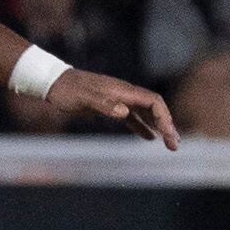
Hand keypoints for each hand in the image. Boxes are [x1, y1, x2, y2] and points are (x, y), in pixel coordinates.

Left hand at [45, 69, 179, 148]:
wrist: (55, 83)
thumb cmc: (68, 90)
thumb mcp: (84, 98)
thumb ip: (104, 104)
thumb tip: (124, 113)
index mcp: (124, 91)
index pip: (153, 102)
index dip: (164, 117)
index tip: (168, 134)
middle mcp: (126, 94)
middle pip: (154, 108)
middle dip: (167, 126)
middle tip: (174, 146)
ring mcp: (119, 100)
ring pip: (146, 114)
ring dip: (158, 128)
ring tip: (169, 144)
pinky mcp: (111, 106)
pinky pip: (133, 117)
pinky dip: (142, 127)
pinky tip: (149, 138)